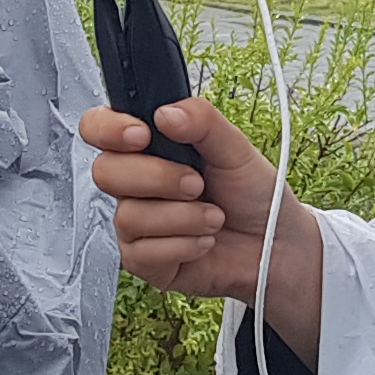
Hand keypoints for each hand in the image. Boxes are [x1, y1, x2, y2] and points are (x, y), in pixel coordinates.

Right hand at [80, 100, 324, 359]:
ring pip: (128, 215)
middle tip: (197, 183)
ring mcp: (136, 224)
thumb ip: (202, 122)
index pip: (99, 128)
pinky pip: (142, 252)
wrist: (274, 245)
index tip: (142, 135)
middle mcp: (135, 184)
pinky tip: (204, 242)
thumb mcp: (236, 148)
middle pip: (105, 172)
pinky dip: (182, 245)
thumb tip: (166, 113)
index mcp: (149, 147)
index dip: (108, 129)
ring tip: (215, 217)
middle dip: (158, 178)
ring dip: (182, 217)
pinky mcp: (144, 261)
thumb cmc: (253, 194)